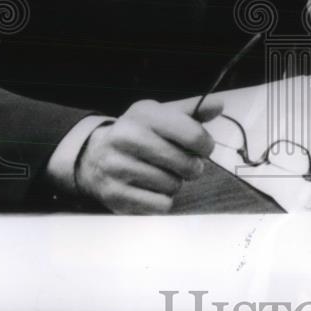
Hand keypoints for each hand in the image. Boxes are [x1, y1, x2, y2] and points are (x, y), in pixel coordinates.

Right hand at [75, 98, 221, 213]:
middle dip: (193, 166)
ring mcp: (117, 169)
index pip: (192, 134)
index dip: (205, 144)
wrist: (93, 156)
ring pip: (173, 186)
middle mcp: (126, 139)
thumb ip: (192, 111)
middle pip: (185, 163)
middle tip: (186, 164)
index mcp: (143, 116)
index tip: (204, 148)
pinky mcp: (116, 196)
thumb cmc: (137, 134)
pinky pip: (160, 205)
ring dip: (175, 183)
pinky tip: (152, 188)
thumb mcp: (160, 115)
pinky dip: (162, 200)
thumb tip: (218, 105)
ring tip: (163, 174)